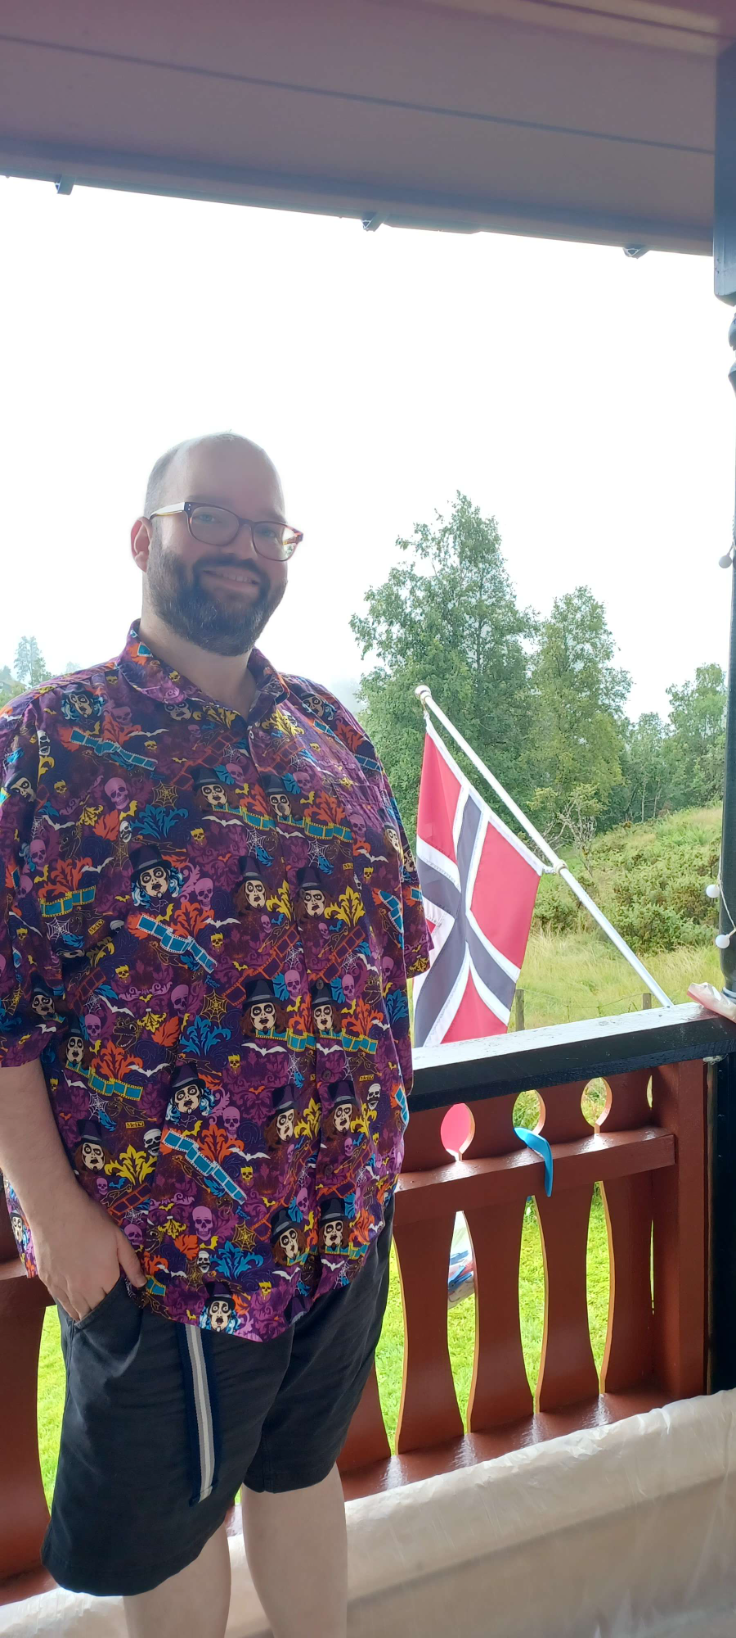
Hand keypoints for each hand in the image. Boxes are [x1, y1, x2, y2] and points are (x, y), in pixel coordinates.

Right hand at [27, 1180, 145, 1320]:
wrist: (56, 1212)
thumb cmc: (91, 1222)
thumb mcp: (118, 1238)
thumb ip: (131, 1264)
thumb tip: (141, 1285)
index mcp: (104, 1280)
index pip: (114, 1305)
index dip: (119, 1307)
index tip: (123, 1307)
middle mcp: (83, 1290)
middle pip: (95, 1312)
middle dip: (103, 1315)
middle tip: (109, 1313)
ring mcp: (63, 1288)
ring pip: (76, 1311)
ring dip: (86, 1314)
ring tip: (94, 1314)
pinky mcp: (48, 1282)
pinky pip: (61, 1303)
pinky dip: (70, 1308)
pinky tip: (74, 1307)